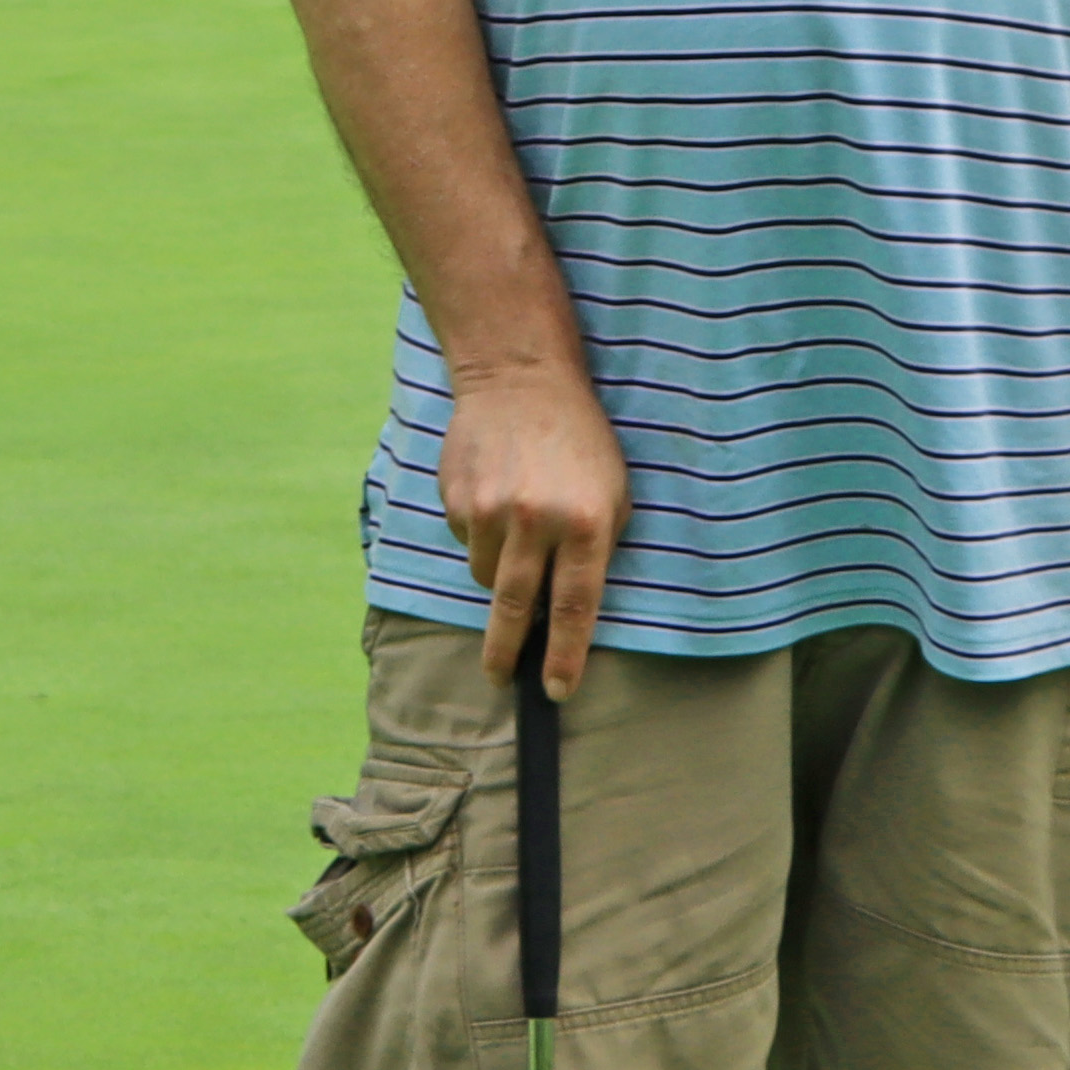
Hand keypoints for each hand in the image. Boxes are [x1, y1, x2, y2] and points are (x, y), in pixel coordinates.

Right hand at [438, 360, 625, 694]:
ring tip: (516, 532)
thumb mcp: (611, 492)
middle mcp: (536, 521)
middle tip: (501, 678)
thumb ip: (594, 550)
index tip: (557, 691)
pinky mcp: (458, 499)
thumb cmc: (580, 441)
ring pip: (487, 576)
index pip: (576, 607)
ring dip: (500, 573)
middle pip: (517, 608)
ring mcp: (491, 510)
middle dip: (506, 653)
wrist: (522, 378)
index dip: (566, 656)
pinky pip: (467, 540)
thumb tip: (567, 611)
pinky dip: (481, 534)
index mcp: (585, 523)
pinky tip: (495, 496)